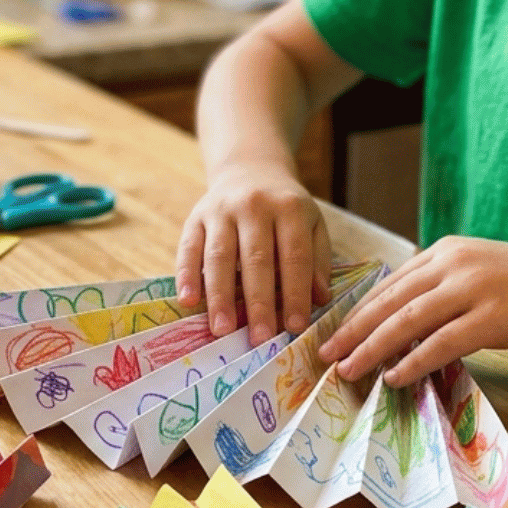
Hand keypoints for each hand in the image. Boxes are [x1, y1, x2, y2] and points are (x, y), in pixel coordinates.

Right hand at [176, 162, 331, 343]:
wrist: (250, 169)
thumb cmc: (285, 208)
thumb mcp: (312, 224)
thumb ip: (317, 260)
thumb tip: (320, 299)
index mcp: (290, 208)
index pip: (294, 256)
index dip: (295, 293)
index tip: (295, 327)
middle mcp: (254, 205)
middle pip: (256, 259)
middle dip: (258, 302)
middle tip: (260, 338)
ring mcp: (221, 210)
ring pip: (219, 256)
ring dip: (220, 296)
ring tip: (223, 330)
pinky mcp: (195, 216)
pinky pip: (189, 248)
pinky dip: (187, 275)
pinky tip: (188, 301)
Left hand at [319, 236, 507, 385]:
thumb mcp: (490, 278)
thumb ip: (452, 292)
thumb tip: (415, 325)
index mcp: (452, 250)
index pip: (393, 282)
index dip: (360, 309)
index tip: (335, 333)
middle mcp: (457, 261)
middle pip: (391, 299)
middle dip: (353, 329)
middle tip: (324, 355)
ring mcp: (476, 288)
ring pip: (407, 320)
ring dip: (372, 348)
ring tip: (347, 370)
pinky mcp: (495, 317)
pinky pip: (441, 342)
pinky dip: (413, 361)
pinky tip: (394, 378)